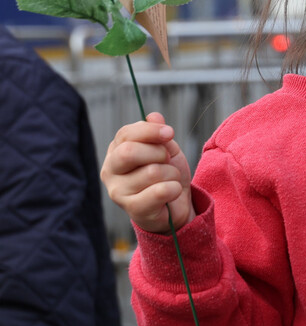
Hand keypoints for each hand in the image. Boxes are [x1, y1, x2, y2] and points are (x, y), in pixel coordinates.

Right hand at [101, 112, 194, 233]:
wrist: (176, 204)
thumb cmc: (166, 173)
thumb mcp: (165, 147)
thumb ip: (157, 132)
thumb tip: (154, 116)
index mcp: (116, 151)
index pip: (126, 133)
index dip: (151, 131)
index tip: (170, 133)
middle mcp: (110, 171)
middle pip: (130, 152)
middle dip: (159, 153)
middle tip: (167, 160)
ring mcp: (118, 192)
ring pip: (152, 172)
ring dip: (171, 173)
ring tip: (169, 179)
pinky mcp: (132, 209)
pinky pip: (160, 191)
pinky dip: (174, 188)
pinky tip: (171, 193)